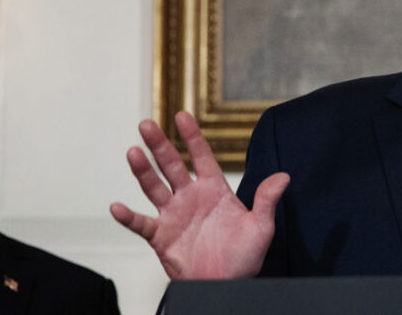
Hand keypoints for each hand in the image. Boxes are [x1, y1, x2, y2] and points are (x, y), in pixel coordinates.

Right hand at [110, 111, 288, 278]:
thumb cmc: (244, 259)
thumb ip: (267, 201)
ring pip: (154, 187)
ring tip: (133, 152)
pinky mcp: (161, 236)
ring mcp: (173, 215)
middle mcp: (190, 197)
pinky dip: (128, 217)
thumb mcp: (260, 228)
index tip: (182, 115)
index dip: (192, 136)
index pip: (202, 156)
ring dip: (143, 171)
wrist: (226, 287)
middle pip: (171, 165)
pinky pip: (141, 224)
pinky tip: (117, 206)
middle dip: (159, 145)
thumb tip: (284, 177)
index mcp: (213, 189)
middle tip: (147, 124)